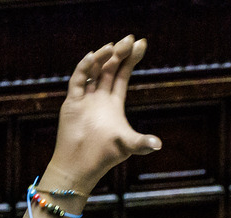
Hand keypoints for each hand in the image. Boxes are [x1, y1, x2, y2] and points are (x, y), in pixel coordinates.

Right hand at [45, 35, 161, 191]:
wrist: (80, 166)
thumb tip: (158, 145)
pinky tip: (92, 57)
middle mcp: (99, 97)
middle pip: (110, 68)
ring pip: (94, 71)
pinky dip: (84, 68)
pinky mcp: (72, 102)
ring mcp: (85, 98)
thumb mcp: (128, 146)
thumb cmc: (104, 156)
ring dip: (103, 58)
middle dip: (120, 53)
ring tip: (114, 46)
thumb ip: (142, 143)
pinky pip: (78, 80)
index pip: (122, 75)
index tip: (142, 43)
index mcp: (113, 102)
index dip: (131, 59)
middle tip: (131, 38)